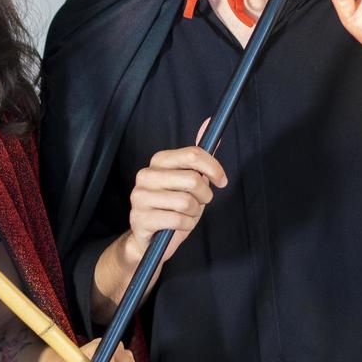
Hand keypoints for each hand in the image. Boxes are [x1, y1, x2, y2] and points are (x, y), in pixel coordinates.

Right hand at [123, 144, 227, 264]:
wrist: (150, 237)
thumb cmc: (173, 206)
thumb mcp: (188, 180)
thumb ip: (198, 156)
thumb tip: (210, 123)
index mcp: (158, 161)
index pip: (192, 154)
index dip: (214, 168)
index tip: (222, 181)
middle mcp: (145, 175)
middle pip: (192, 179)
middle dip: (205, 195)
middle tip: (201, 202)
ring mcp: (140, 197)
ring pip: (186, 202)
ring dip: (194, 212)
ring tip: (187, 214)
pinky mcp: (140, 218)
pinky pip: (177, 220)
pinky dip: (186, 225)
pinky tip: (179, 225)